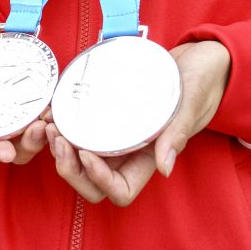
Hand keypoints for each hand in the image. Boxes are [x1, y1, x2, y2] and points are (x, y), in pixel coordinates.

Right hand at [0, 25, 46, 164]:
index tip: (7, 153)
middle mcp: (3, 121)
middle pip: (19, 145)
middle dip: (30, 143)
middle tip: (37, 129)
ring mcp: (21, 108)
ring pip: (37, 131)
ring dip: (46, 130)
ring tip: (49, 117)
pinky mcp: (37, 94)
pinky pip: (48, 109)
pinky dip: (54, 112)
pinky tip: (55, 106)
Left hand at [46, 40, 230, 205]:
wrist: (200, 59)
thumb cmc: (201, 83)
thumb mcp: (191, 104)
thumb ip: (177, 133)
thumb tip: (165, 169)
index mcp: (149, 159)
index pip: (119, 190)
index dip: (99, 179)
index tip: (86, 153)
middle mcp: (129, 153)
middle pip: (92, 182)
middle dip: (70, 169)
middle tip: (57, 138)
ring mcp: (116, 135)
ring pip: (80, 159)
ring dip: (60, 150)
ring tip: (48, 124)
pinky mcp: (106, 114)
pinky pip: (80, 129)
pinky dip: (62, 125)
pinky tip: (51, 110)